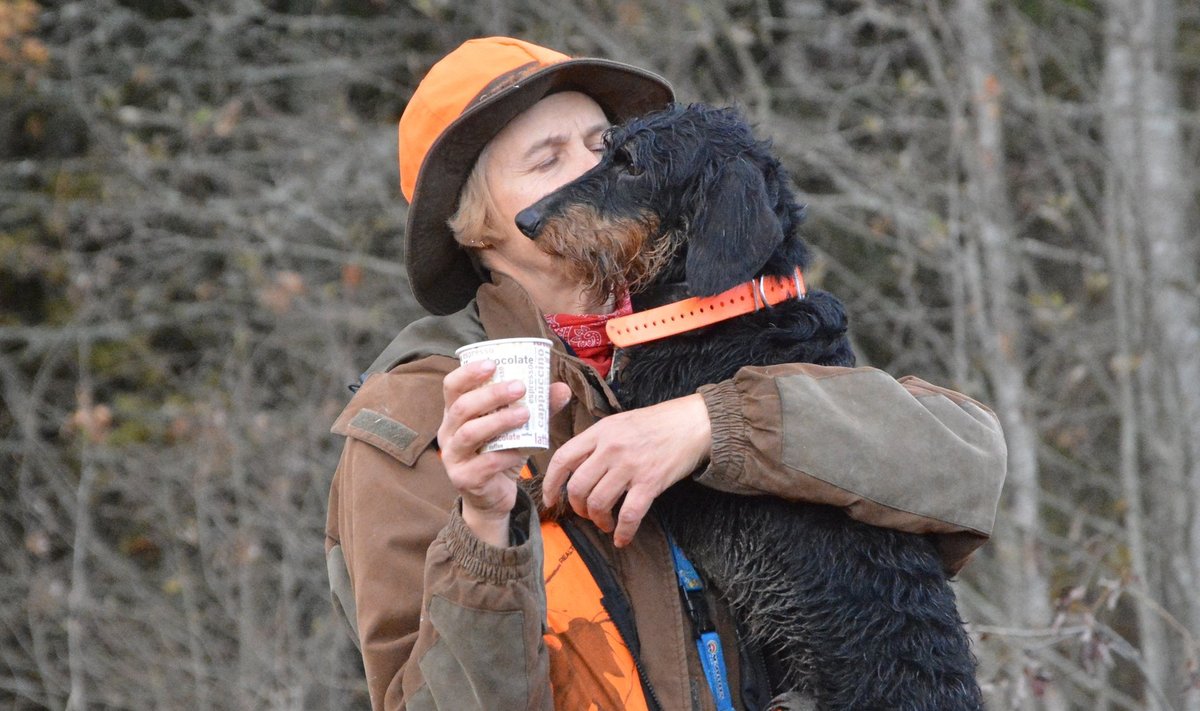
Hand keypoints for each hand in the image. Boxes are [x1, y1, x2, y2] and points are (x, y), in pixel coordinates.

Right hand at [438, 359, 570, 545]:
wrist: (493, 496)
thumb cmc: (501, 453)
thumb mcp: (518, 428)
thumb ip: (537, 408)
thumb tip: (562, 388)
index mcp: (456, 413)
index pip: (452, 386)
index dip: (468, 373)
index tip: (493, 363)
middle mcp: (448, 432)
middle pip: (462, 407)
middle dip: (491, 394)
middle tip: (520, 387)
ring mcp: (453, 457)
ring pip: (469, 433)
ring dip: (498, 421)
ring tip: (525, 413)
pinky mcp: (464, 479)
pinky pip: (484, 464)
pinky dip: (505, 455)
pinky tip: (522, 450)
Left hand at [542, 394, 711, 546]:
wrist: (693, 423)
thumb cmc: (657, 424)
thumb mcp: (619, 423)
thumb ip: (598, 442)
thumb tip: (577, 468)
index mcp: (600, 432)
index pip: (563, 458)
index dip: (550, 483)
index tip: (551, 500)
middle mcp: (611, 448)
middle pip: (578, 487)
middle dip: (578, 508)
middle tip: (587, 513)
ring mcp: (630, 466)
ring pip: (599, 503)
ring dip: (599, 521)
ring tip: (606, 524)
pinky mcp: (650, 482)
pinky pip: (629, 515)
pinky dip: (623, 532)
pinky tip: (622, 538)